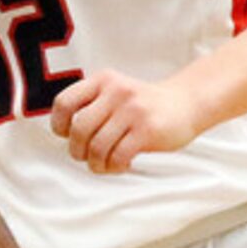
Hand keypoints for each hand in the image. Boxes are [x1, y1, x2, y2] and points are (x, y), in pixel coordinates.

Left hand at [50, 72, 205, 174]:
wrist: (186, 103)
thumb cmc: (144, 105)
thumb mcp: (114, 93)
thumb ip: (91, 105)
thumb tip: (65, 134)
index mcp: (103, 80)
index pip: (64, 103)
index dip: (60, 126)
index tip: (68, 136)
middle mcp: (116, 91)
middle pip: (78, 130)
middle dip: (78, 151)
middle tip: (88, 156)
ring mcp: (133, 110)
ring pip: (96, 148)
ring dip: (97, 164)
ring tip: (106, 164)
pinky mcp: (147, 129)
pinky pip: (117, 157)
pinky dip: (115, 167)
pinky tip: (122, 164)